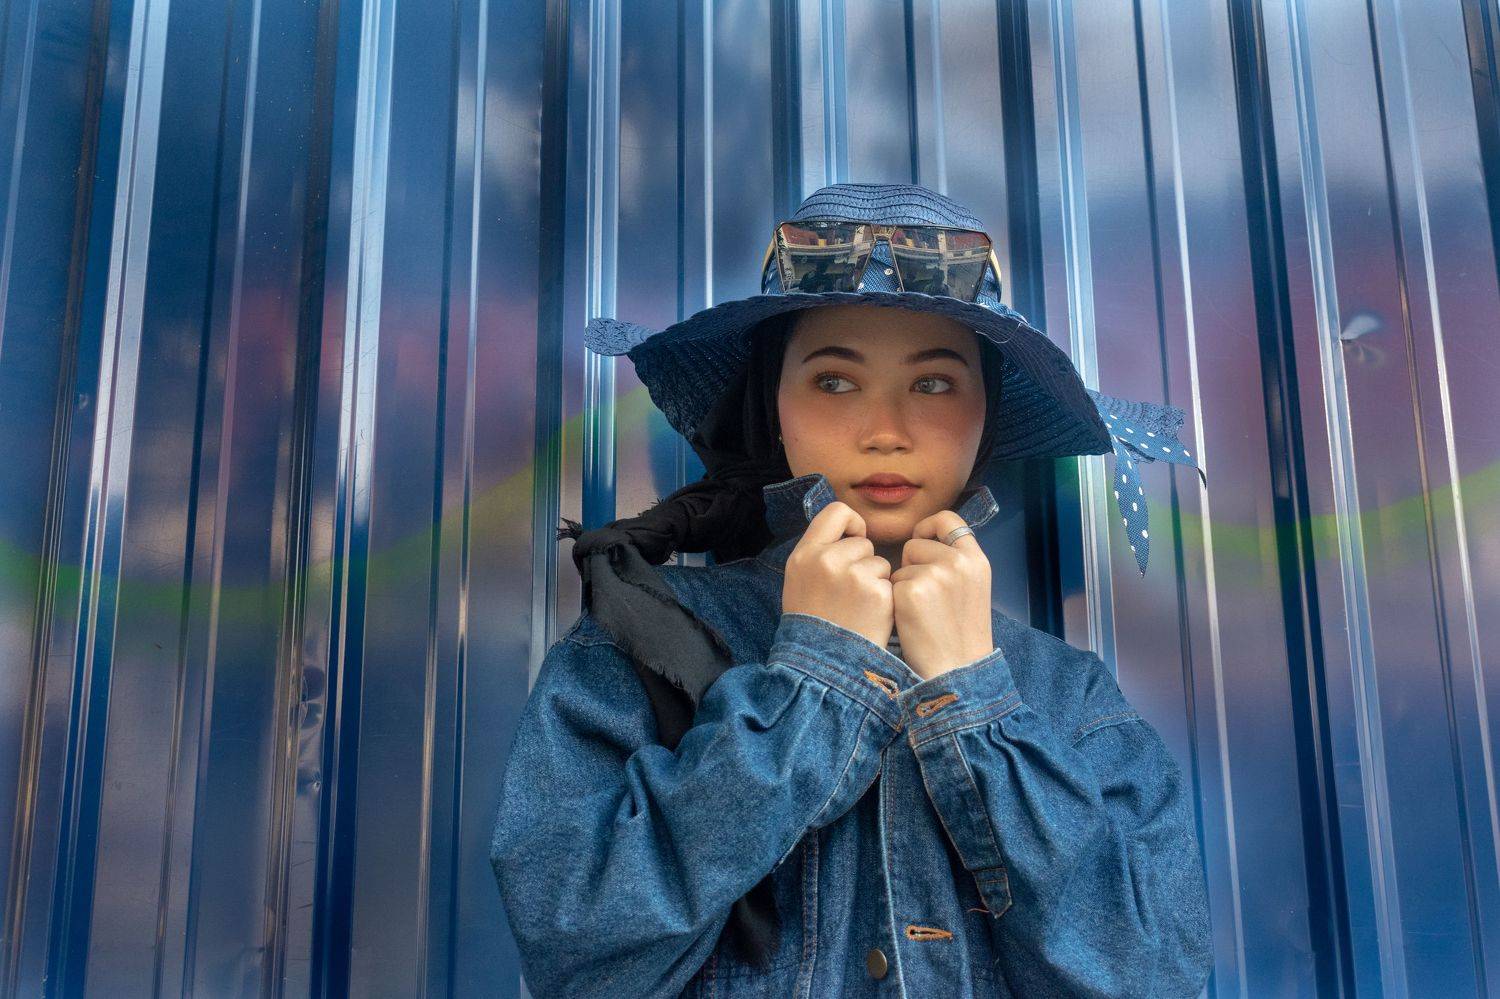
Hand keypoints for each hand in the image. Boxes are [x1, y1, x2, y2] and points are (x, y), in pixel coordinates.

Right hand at [781, 501, 894, 648]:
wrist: (823, 664)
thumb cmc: (813, 622)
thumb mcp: (800, 579)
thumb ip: (819, 552)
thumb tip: (847, 530)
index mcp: (805, 554)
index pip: (836, 511)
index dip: (851, 524)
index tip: (853, 540)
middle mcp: (827, 560)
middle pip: (862, 542)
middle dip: (863, 562)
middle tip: (850, 592)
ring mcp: (854, 576)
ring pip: (880, 563)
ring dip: (876, 581)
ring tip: (858, 607)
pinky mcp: (878, 594)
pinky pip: (890, 583)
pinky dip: (885, 599)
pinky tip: (870, 616)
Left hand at [890, 511, 994, 679]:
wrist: (957, 670)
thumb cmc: (960, 633)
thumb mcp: (972, 588)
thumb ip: (955, 561)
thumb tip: (923, 538)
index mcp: (976, 559)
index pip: (947, 519)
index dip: (928, 527)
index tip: (922, 540)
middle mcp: (958, 562)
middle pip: (916, 543)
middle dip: (912, 565)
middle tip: (926, 597)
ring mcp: (935, 575)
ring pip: (900, 565)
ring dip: (903, 584)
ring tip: (921, 611)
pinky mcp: (912, 591)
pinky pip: (890, 584)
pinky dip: (894, 601)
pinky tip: (910, 620)